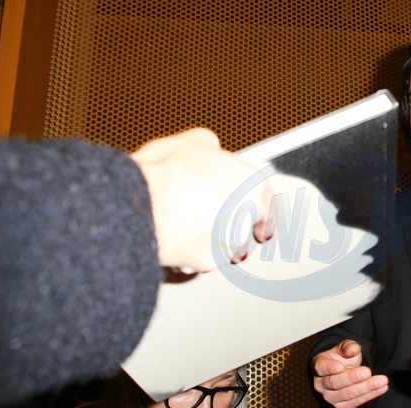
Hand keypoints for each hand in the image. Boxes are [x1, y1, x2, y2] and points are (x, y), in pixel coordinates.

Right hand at [131, 128, 272, 272]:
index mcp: (252, 184)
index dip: (257, 202)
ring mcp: (229, 243)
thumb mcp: (194, 141)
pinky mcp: (208, 263)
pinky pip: (203, 258)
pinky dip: (192, 252)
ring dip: (211, 236)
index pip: (267, 198)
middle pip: (247, 221)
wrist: (142, 205)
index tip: (256, 211)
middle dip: (229, 218)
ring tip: (185, 221)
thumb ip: (213, 150)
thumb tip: (211, 152)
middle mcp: (247, 217)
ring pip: (226, 242)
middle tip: (207, 211)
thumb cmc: (167, 173)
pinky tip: (175, 236)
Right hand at [312, 340, 388, 407]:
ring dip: (366, 388)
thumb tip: (354, 349)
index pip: (321, 367)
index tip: (340, 366)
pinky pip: (355, 402)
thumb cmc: (341, 358)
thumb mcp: (344, 348)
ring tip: (381, 381)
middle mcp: (320, 384)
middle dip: (353, 378)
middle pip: (335, 382)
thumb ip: (348, 347)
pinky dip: (370, 395)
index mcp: (319, 365)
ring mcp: (329, 396)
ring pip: (347, 395)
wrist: (341, 370)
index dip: (330, 367)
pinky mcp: (340, 405)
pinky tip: (381, 388)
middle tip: (368, 371)